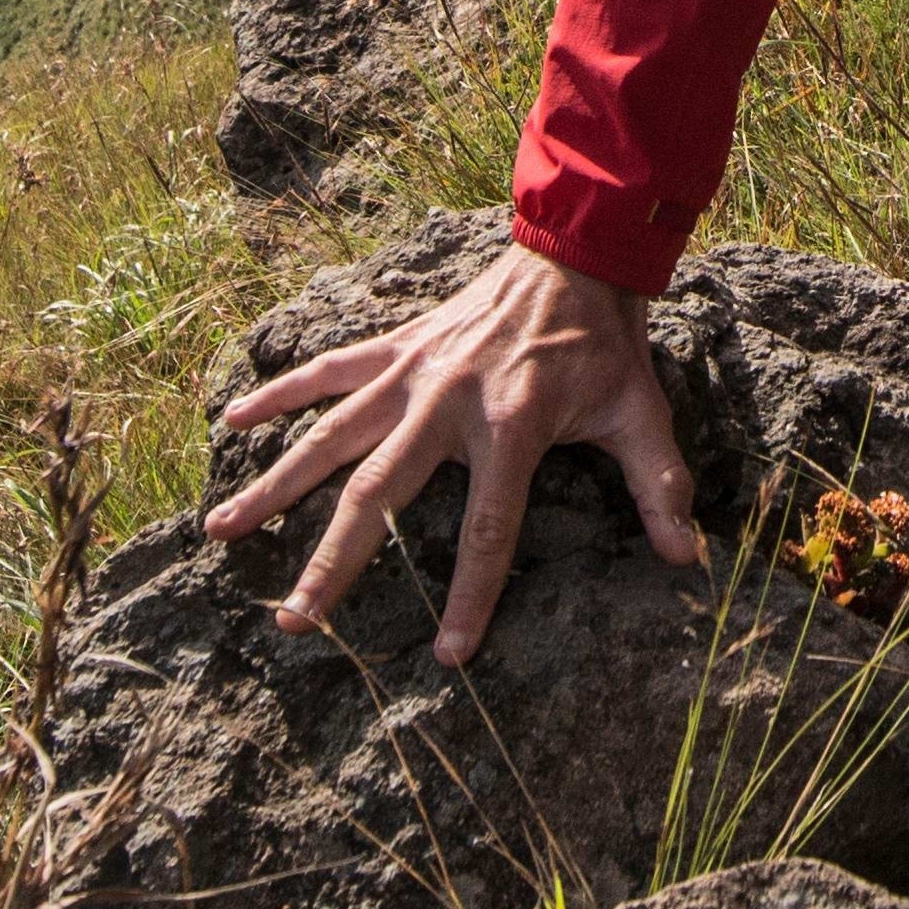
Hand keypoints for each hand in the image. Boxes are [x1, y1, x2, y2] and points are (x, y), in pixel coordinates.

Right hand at [195, 234, 706, 667]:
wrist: (574, 254)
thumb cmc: (605, 345)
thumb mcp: (641, 414)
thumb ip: (660, 487)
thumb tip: (689, 559)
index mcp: (510, 427)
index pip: (487, 530)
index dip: (471, 596)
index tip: (448, 654)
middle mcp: (446, 401)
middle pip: (376, 494)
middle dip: (331, 562)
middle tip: (292, 620)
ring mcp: (412, 371)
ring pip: (328, 436)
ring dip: (274, 484)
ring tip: (220, 531)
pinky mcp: (395, 344)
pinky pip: (326, 371)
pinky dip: (278, 392)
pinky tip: (229, 419)